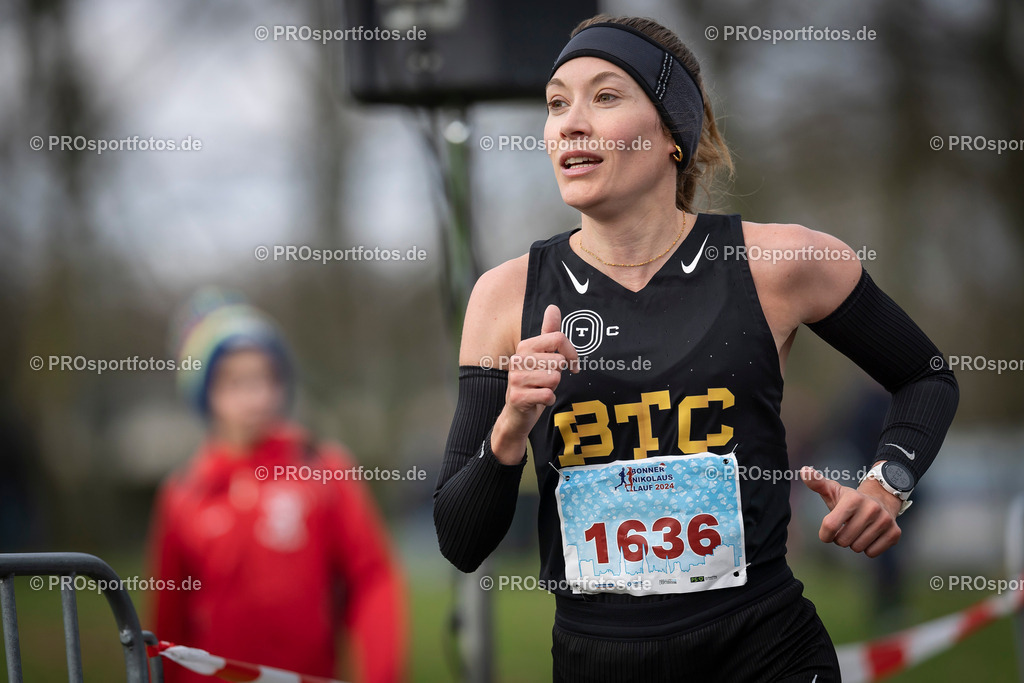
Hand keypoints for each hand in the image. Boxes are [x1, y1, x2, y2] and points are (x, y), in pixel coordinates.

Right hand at [491, 305, 577, 462]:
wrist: (516, 413)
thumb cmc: (533, 382)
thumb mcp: (542, 357)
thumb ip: (549, 333)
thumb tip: (553, 307)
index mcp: (525, 346)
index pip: (558, 338)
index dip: (571, 353)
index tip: (572, 364)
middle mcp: (517, 359)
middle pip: (558, 361)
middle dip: (558, 374)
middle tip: (547, 380)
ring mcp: (515, 378)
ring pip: (554, 378)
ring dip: (552, 388)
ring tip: (541, 389)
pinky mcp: (518, 397)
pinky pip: (548, 395)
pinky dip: (548, 400)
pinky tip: (538, 400)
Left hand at [799, 466, 901, 557]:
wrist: (880, 500)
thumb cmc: (849, 500)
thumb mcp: (832, 490)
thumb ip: (816, 482)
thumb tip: (804, 470)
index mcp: (853, 499)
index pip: (829, 526)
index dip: (825, 534)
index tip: (827, 531)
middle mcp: (871, 508)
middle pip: (843, 541)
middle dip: (840, 538)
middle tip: (846, 527)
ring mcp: (885, 521)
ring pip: (858, 548)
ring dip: (854, 543)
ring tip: (858, 530)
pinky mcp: (895, 533)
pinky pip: (872, 553)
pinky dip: (868, 549)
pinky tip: (869, 535)